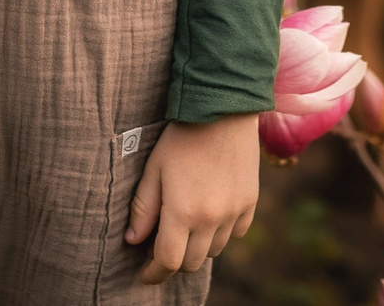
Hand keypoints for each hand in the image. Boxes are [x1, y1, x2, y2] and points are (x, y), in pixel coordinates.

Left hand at [125, 114, 259, 282]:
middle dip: (174, 260)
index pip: (167, 261)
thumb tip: (133, 241)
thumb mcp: (154, 169)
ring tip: (186, 226)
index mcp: (182, 212)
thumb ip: (143, 209)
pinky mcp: (250, 202)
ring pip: (213, 250)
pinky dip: (221, 232)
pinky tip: (210, 215)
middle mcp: (211, 219)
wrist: (223, 109)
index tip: (144, 273)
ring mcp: (234, 212)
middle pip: (191, 262)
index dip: (153, 273)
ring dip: (197, 246)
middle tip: (162, 245)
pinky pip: (235, 233)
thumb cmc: (181, 136)